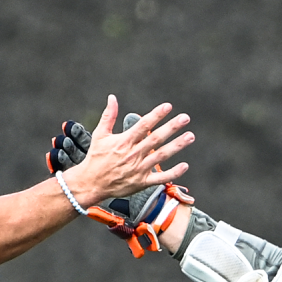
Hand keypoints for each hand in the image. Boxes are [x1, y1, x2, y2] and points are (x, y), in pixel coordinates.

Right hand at [49, 112, 194, 256]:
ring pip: (161, 155)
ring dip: (177, 146)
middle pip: (156, 138)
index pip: (144, 125)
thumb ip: (109, 116)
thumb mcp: (100, 135)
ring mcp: (139, 169)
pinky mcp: (142, 182)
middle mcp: (133, 154)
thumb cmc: (96, 158)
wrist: (91, 183)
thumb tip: (112, 98)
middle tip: (185, 118)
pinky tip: (184, 165)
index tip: (168, 106)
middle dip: (172, 127)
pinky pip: (160, 177)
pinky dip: (173, 172)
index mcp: (124, 141)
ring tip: (190, 136)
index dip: (156, 115)